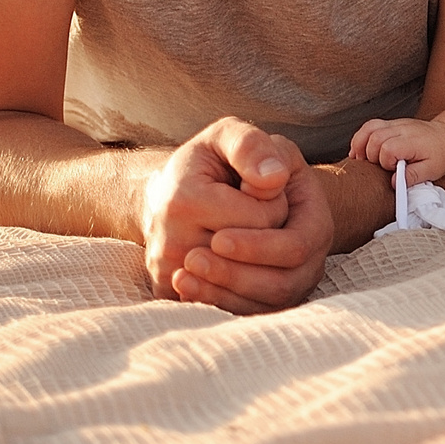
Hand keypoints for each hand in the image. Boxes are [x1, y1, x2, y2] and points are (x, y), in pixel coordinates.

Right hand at [141, 117, 330, 313]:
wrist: (170, 193)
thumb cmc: (208, 162)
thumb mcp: (227, 135)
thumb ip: (251, 146)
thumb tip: (274, 178)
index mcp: (182, 201)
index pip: (261, 218)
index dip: (275, 203)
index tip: (260, 190)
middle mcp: (169, 246)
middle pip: (257, 256)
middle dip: (272, 233)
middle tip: (258, 214)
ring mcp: (171, 277)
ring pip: (249, 290)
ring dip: (265, 262)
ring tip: (249, 235)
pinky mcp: (176, 298)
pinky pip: (232, 308)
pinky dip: (253, 291)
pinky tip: (252, 266)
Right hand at [349, 116, 444, 181]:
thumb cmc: (441, 154)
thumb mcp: (432, 170)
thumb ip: (413, 176)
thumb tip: (394, 183)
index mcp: (412, 141)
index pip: (387, 148)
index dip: (385, 162)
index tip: (393, 169)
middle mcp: (402, 129)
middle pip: (374, 137)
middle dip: (371, 156)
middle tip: (379, 167)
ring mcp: (395, 124)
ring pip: (369, 128)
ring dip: (360, 145)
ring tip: (362, 160)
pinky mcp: (391, 124)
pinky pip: (370, 126)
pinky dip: (361, 138)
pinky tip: (360, 152)